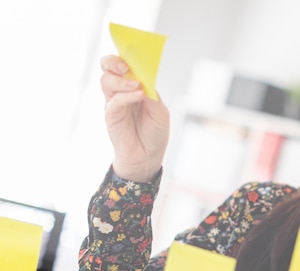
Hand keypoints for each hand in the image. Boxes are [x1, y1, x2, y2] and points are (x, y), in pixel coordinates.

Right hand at [99, 55, 169, 181]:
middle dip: (115, 62)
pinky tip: (138, 96)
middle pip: (108, 66)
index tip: (133, 52)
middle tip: (126, 68)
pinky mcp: (111, 114)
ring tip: (137, 87)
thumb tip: (144, 79)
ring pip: (107, 80)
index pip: (125, 64)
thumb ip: (151, 94)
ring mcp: (114, 102)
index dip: (126, 55)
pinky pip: (114, 100)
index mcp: (134, 86)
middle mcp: (122, 91)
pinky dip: (126, 95)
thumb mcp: (160, 111)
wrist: (147, 156)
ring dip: (122, 80)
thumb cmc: (154, 134)